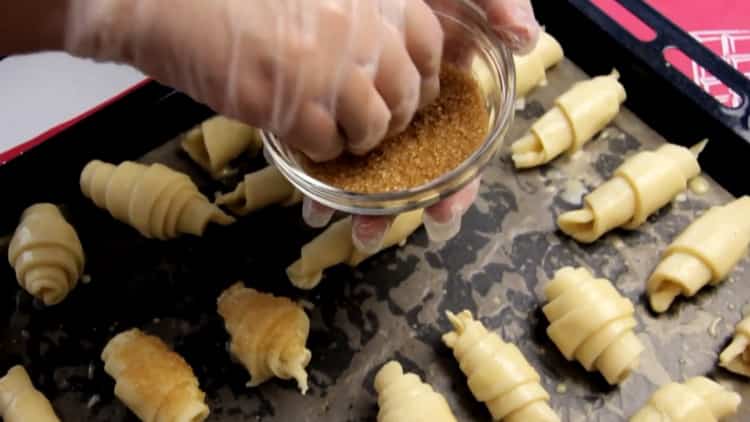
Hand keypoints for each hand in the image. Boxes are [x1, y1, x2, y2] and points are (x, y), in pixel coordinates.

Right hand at [65, 0, 442, 159]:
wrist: (169, 2)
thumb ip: (353, 15)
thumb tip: (383, 56)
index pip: (426, 41)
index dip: (422, 73)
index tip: (410, 89)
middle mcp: (358, 31)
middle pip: (405, 92)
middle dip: (393, 116)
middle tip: (371, 124)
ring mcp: (329, 71)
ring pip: (374, 126)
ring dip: (359, 138)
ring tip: (336, 134)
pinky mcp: (294, 107)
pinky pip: (330, 146)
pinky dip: (322, 150)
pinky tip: (304, 136)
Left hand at [304, 0, 539, 249]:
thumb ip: (502, 4)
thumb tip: (527, 39)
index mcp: (449, 98)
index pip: (460, 154)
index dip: (456, 188)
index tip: (444, 213)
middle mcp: (414, 115)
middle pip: (411, 175)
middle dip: (394, 210)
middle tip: (370, 235)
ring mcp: (373, 113)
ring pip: (370, 169)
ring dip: (353, 203)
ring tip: (328, 220)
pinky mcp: (337, 107)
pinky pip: (332, 148)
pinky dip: (321, 175)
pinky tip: (307, 195)